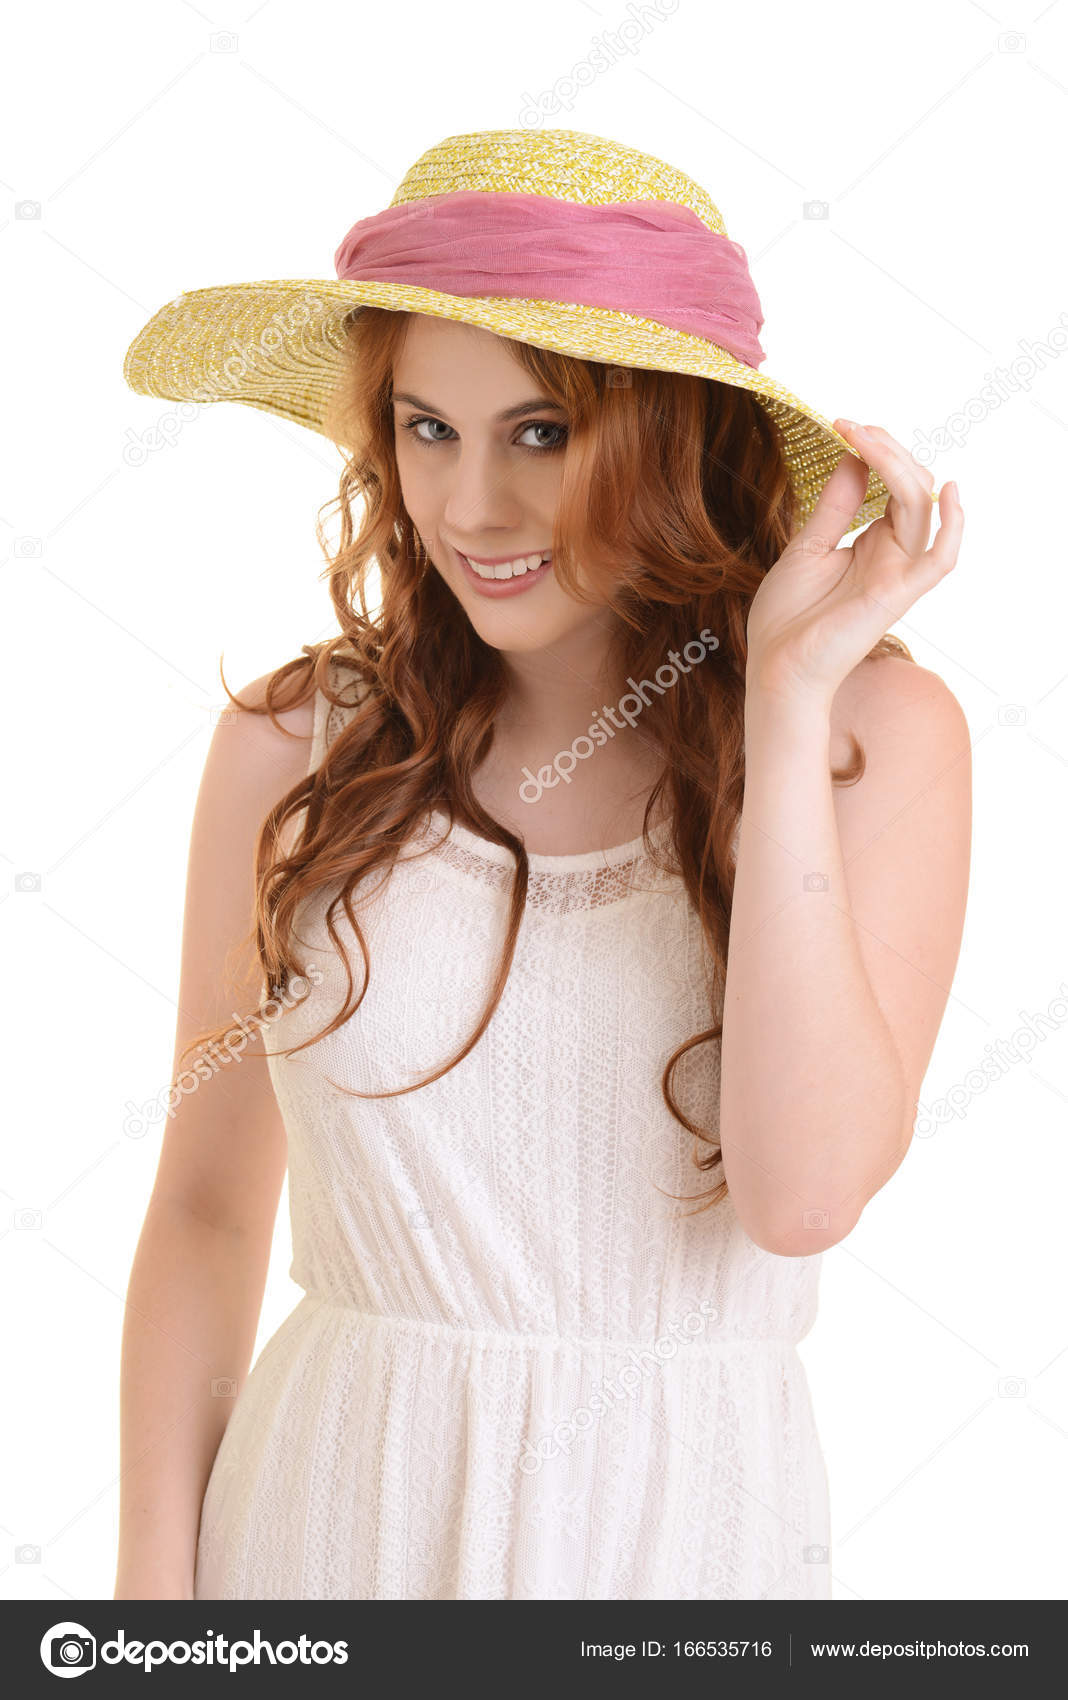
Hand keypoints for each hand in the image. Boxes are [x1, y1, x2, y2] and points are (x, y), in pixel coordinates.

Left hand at [745, 421, 963, 710]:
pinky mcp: (897, 594)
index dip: (878, 451)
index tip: (845, 425)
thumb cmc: (788, 617)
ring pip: (921, 508)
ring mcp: (897, 573)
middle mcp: (892, 555)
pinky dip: (953, 527)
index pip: (895, 486)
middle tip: (852, 426)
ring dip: (898, 466)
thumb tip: (855, 458)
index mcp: (873, 543)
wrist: (775, 667)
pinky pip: (941, 560)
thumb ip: (836, 506)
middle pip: (912, 488)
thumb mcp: (808, 546)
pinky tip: (947, 491)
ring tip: (867, 439)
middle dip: (887, 450)